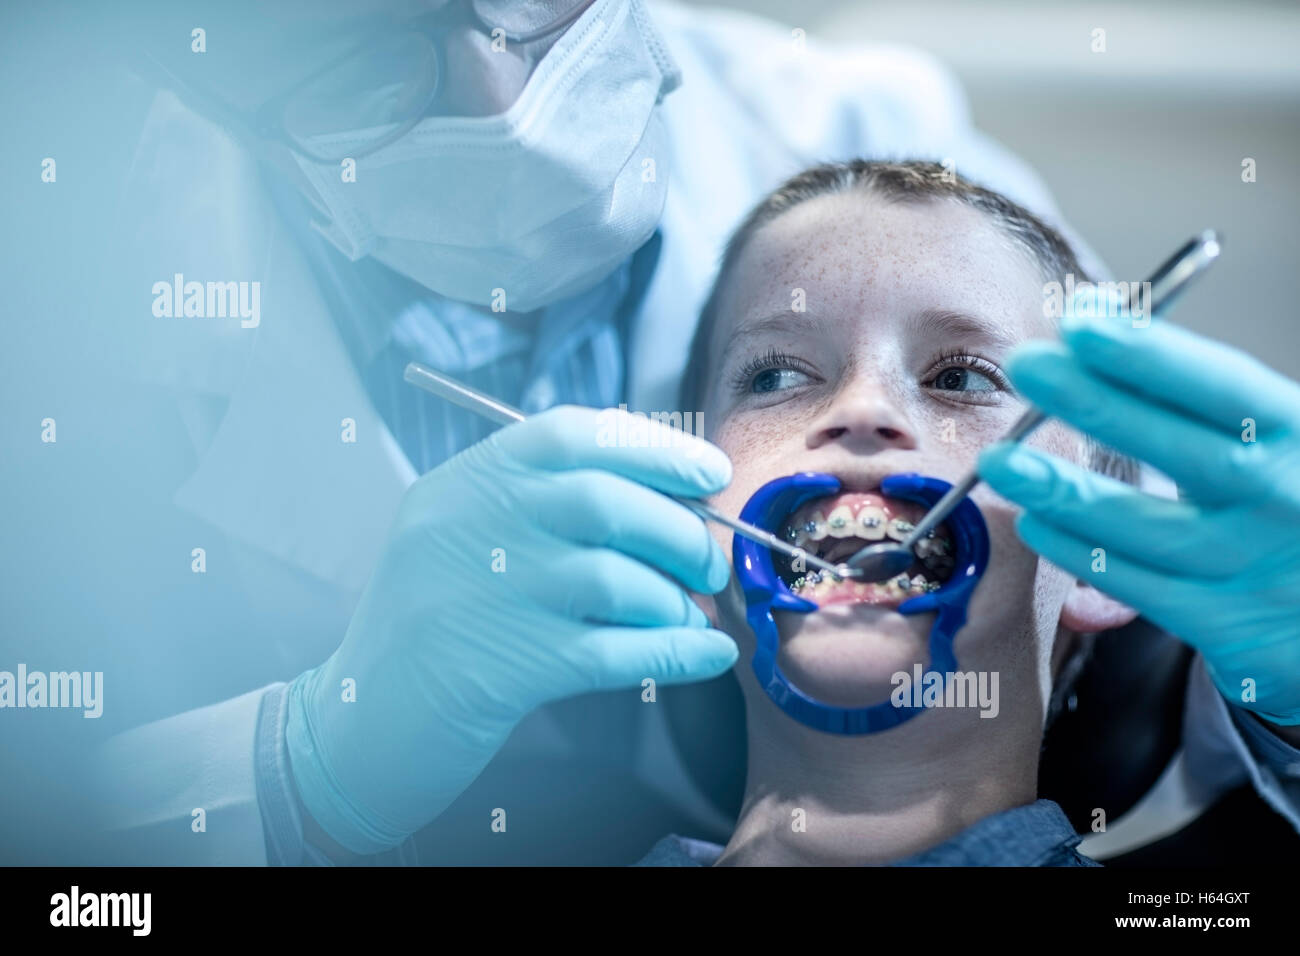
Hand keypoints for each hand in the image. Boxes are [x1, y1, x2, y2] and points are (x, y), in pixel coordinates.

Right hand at [286, 406, 737, 852]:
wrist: (354, 722)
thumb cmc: (432, 621)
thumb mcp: (463, 534)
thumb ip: (543, 504)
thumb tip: (666, 495)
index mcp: (465, 482)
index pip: (573, 435)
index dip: (656, 449)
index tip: (710, 473)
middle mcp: (470, 527)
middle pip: (605, 503)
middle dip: (679, 531)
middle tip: (708, 564)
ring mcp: (484, 598)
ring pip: (618, 581)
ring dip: (675, 602)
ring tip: (691, 618)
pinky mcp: (502, 672)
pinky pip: (617, 653)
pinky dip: (677, 653)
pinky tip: (706, 656)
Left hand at [978, 302, 1299, 729]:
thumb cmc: (1288, 495)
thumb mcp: (1270, 435)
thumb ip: (1194, 393)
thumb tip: (1094, 323)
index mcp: (1299, 434)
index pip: (1223, 387)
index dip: (1150, 353)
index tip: (1082, 321)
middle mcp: (1286, 498)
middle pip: (1183, 450)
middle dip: (1096, 404)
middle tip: (1026, 366)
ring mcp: (1256, 565)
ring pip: (1148, 529)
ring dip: (1067, 493)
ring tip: (1000, 461)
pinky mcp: (1231, 626)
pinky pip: (1141, 588)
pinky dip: (1082, 555)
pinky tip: (1036, 525)